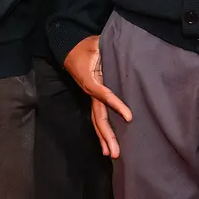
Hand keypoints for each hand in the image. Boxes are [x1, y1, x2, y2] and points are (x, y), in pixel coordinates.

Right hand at [62, 35, 130, 158]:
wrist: (69, 49)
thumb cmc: (85, 46)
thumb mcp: (96, 43)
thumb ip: (105, 46)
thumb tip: (118, 46)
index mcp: (90, 79)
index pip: (102, 94)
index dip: (115, 104)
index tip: (129, 117)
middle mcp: (90, 92)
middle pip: (98, 116)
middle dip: (106, 134)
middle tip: (114, 153)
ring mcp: (91, 97)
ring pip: (97, 120)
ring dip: (104, 138)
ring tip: (111, 154)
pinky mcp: (94, 98)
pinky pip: (99, 117)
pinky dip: (103, 132)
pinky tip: (108, 145)